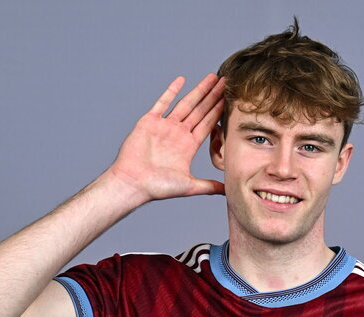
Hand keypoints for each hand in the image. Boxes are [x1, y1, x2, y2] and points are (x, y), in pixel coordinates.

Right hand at [106, 73, 225, 203]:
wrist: (133, 183)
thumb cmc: (158, 188)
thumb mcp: (189, 186)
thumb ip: (209, 186)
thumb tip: (228, 191)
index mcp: (188, 147)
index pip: (207, 124)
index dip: (218, 111)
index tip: (230, 99)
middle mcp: (178, 134)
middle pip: (200, 110)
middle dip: (212, 96)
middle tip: (226, 81)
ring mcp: (164, 127)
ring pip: (185, 103)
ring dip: (198, 90)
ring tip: (211, 77)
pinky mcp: (149, 122)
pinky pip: (162, 103)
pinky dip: (171, 91)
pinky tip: (181, 80)